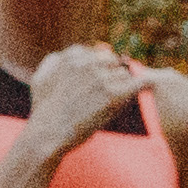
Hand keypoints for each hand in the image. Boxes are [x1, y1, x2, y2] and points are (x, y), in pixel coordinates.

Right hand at [25, 44, 152, 147]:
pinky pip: (140, 83)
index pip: (95, 53)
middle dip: (109, 74)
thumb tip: (68, 53)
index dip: (96, 68)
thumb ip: (53, 61)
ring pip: (123, 74)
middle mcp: (87, 63)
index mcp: (71, 56)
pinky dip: (145, 84)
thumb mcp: (40, 78)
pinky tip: (147, 87)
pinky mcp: (113, 96)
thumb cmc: (43, 110)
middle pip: (111, 61)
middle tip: (100, 94)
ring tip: (106, 103)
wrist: (47, 134)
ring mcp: (101, 79)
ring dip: (120, 86)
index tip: (91, 83)